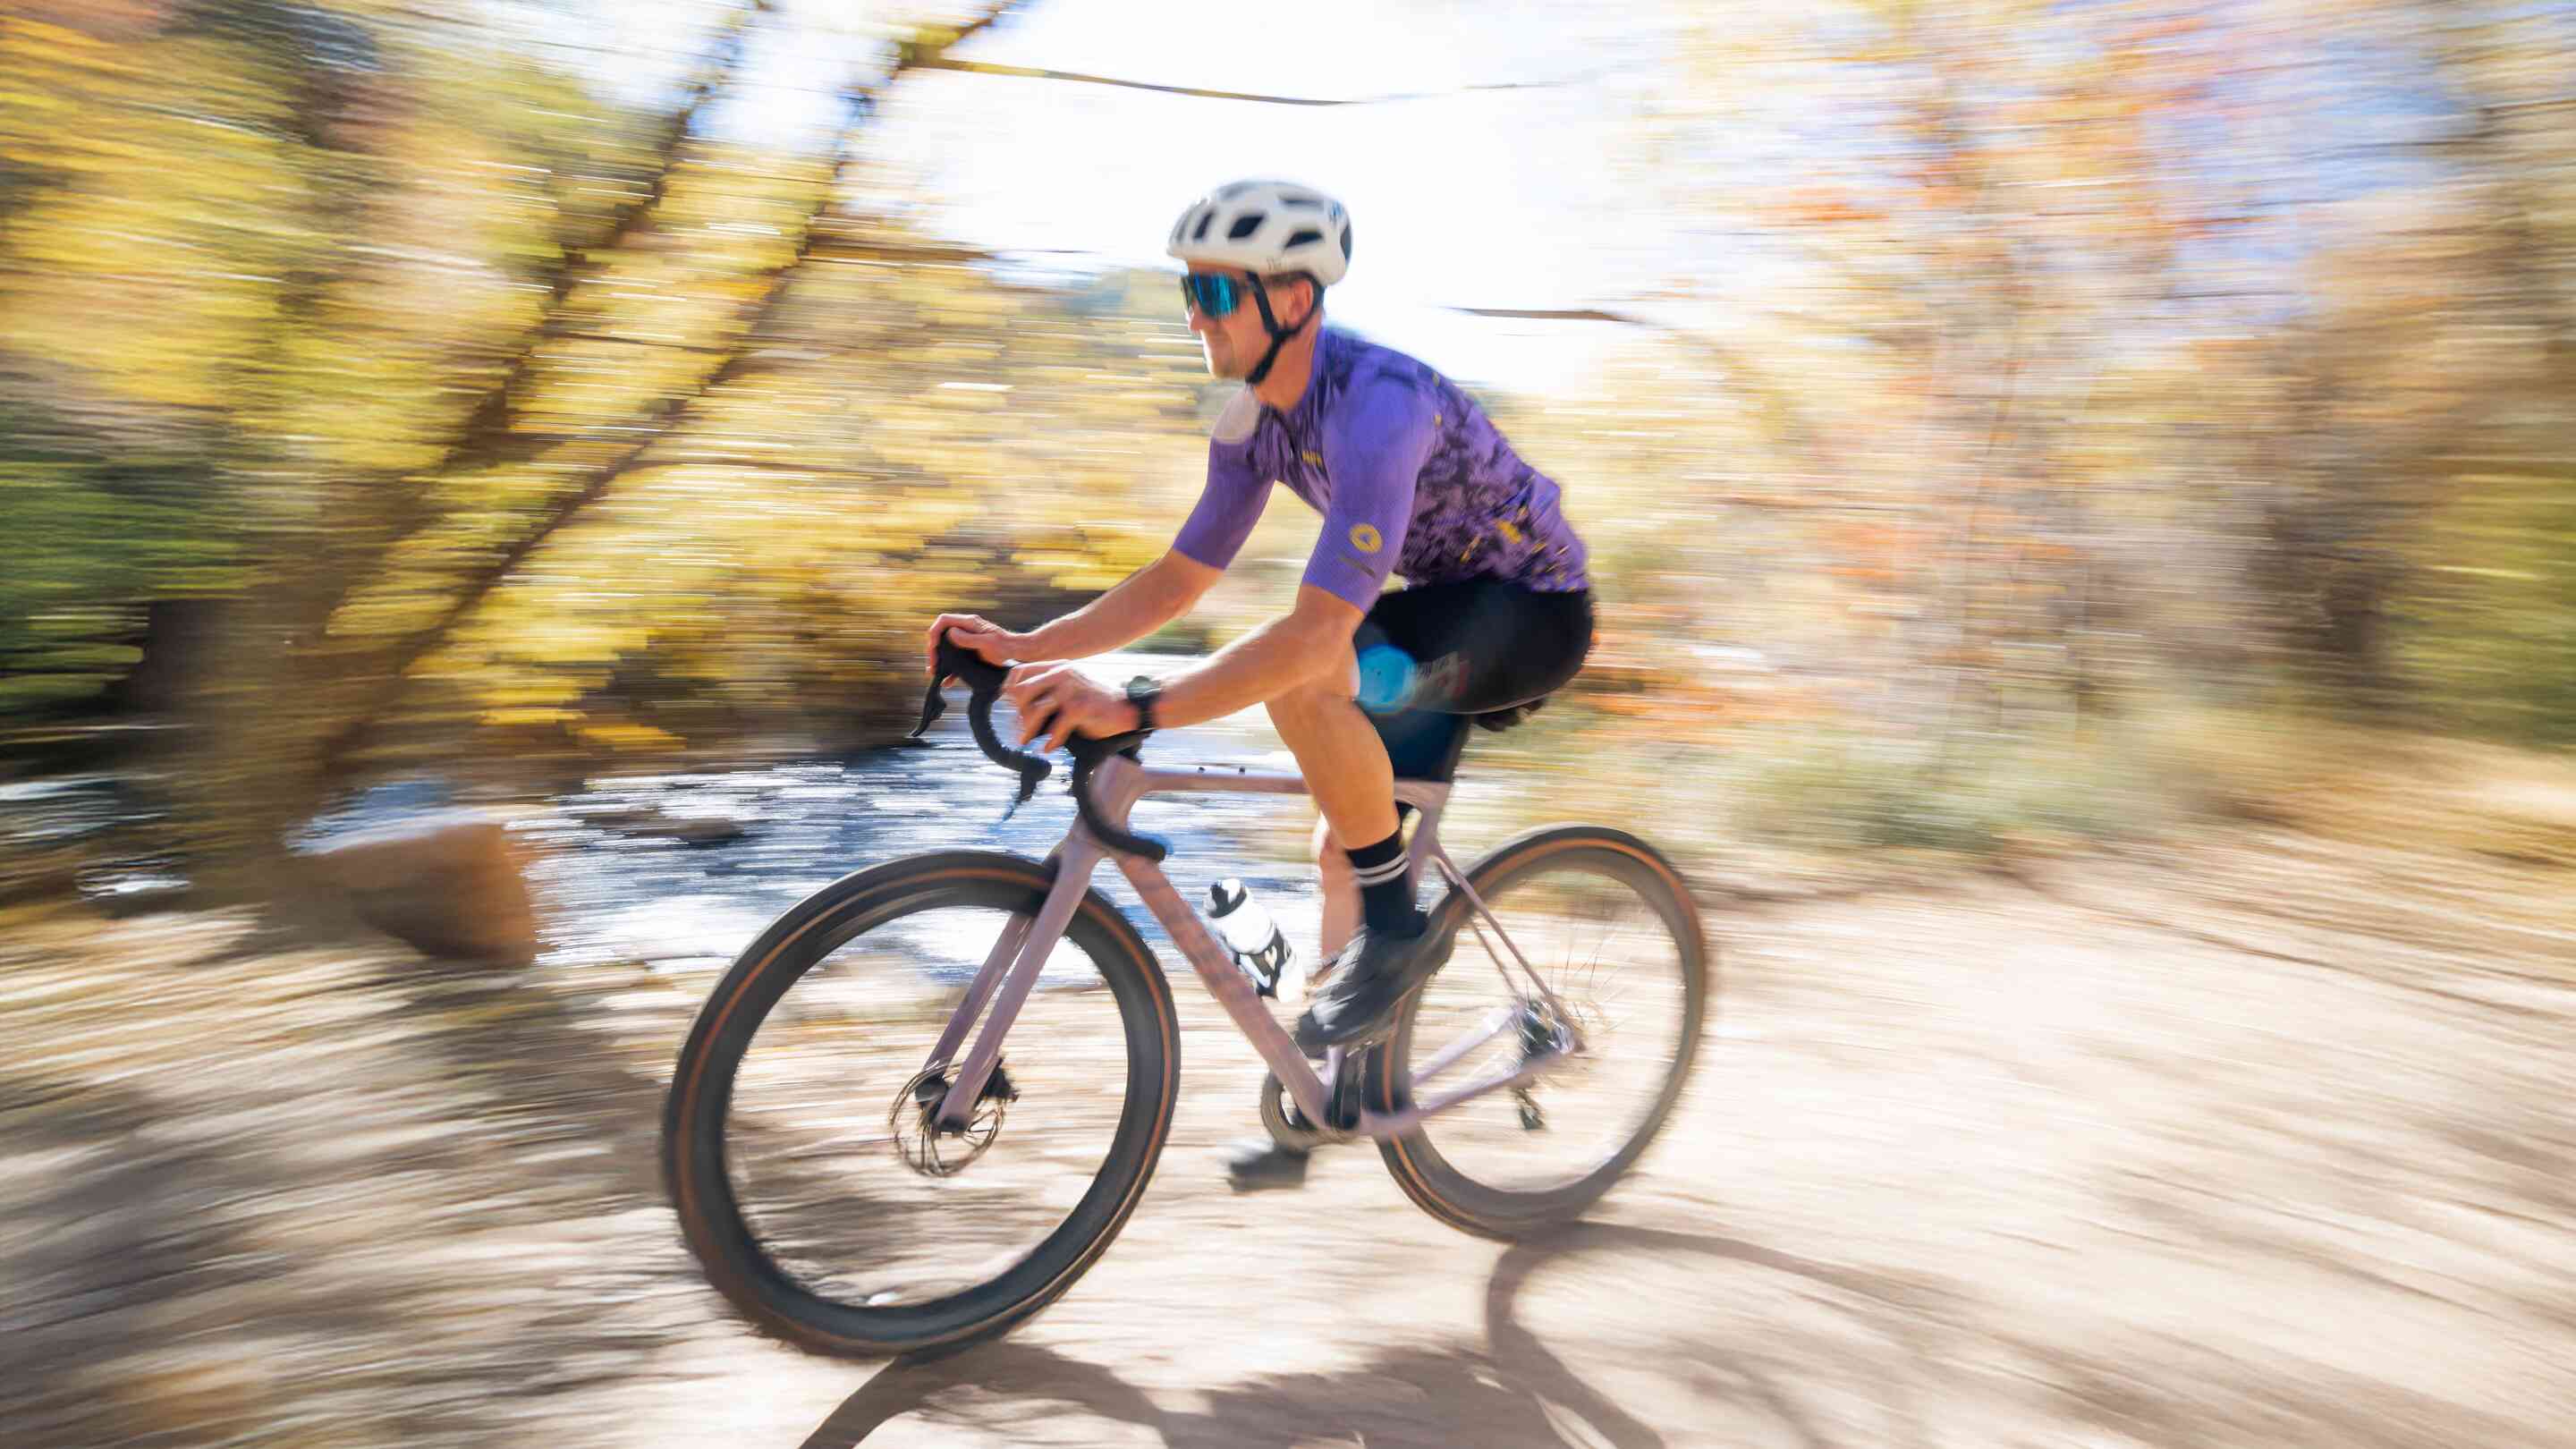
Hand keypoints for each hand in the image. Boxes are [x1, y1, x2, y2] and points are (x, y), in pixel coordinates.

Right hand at [924, 613, 1022, 678]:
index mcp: (969, 623)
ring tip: (934, 673)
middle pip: (941, 636)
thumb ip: (969, 638)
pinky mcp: (969, 653)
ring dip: (939, 661)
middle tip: (932, 664)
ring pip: (946, 649)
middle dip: (934, 650)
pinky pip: (955, 660)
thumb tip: (951, 634)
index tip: (933, 646)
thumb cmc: (1005, 646)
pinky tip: (945, 681)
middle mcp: (965, 630)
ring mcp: (966, 641)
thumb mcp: (987, 643)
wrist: (1017, 653)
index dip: (935, 631)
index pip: (944, 620)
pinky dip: (949, 670)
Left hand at [1002, 662, 1139, 751]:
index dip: (1009, 689)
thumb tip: (1022, 706)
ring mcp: (1071, 690)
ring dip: (1027, 730)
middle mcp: (1062, 673)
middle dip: (1016, 713)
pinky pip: (1055, 727)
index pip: (1020, 672)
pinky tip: (1049, 748)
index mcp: (1058, 667)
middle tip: (1018, 728)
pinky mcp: (1080, 707)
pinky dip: (1050, 741)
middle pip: (1022, 691)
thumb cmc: (1097, 700)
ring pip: (1035, 710)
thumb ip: (1051, 688)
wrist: (1128, 706)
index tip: (1008, 706)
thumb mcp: (1072, 685)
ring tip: (1026, 741)